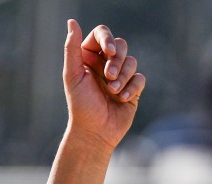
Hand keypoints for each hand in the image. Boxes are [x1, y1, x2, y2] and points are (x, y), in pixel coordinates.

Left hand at [62, 20, 144, 150]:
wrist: (94, 133)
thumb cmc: (80, 105)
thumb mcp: (72, 75)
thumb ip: (72, 48)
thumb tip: (71, 22)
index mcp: (88, 57)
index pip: (102, 34)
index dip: (107, 39)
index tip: (109, 52)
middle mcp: (104, 64)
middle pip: (120, 45)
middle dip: (117, 60)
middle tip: (108, 77)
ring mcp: (120, 75)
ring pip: (131, 61)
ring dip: (123, 76)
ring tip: (112, 91)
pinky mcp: (133, 88)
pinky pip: (140, 78)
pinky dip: (132, 87)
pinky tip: (121, 99)